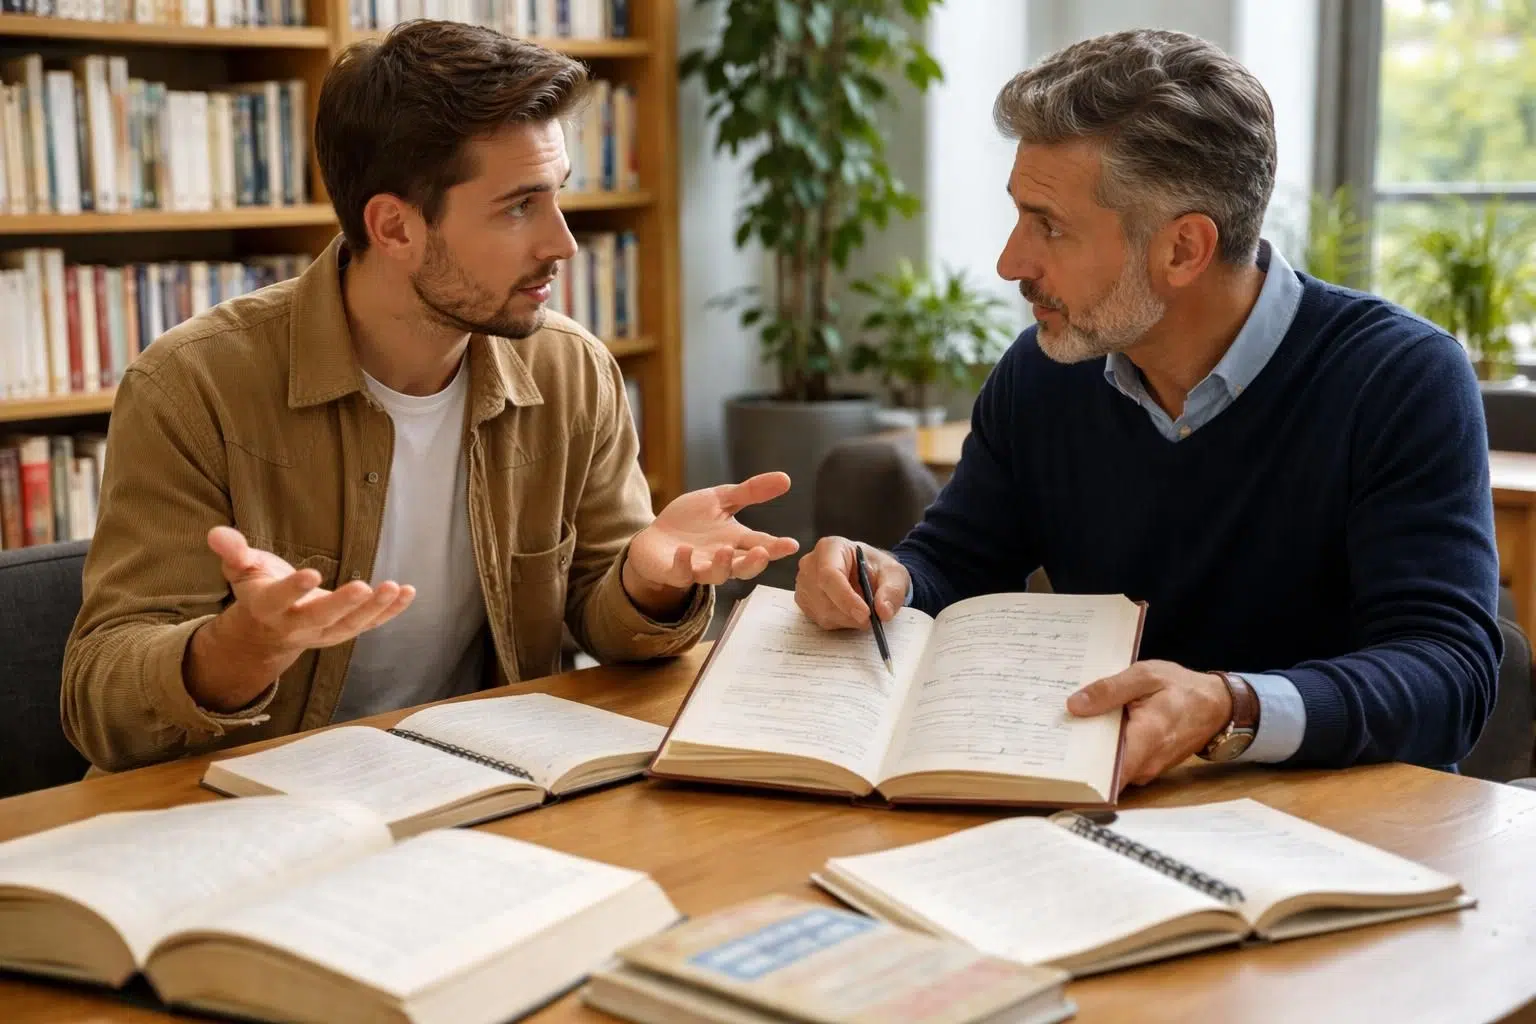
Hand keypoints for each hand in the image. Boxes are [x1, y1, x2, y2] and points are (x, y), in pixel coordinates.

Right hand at [207, 526, 415, 655]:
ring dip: (375, 610)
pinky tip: (408, 593)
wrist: (269, 628)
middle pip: (320, 619)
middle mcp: (296, 625)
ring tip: (395, 588)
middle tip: (362, 588)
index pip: (279, 600)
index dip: (294, 589)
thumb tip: (216, 534)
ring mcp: (323, 632)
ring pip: (350, 626)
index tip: (312, 574)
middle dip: (341, 605)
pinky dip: (390, 612)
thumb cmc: (257, 588)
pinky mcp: (345, 630)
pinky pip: (371, 624)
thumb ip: (232, 551)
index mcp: (268, 607)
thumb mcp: (240, 568)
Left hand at [623, 472, 799, 613]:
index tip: (792, 544)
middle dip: (755, 562)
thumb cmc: (691, 521)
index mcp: (735, 540)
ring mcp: (698, 567)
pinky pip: (681, 574)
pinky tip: (685, 550)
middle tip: (764, 552)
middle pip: (743, 567)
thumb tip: (786, 478)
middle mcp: (721, 558)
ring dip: (722, 565)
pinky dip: (683, 564)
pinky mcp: (674, 572)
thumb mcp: (721, 499)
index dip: (777, 547)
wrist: (655, 537)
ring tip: (725, 550)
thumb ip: (751, 491)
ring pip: (716, 575)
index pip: (761, 544)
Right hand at [794, 536, 910, 629]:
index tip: (866, 614)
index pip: (830, 574)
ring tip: (863, 611)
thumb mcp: (894, 574)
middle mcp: (811, 564)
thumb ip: (892, 590)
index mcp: (830, 548)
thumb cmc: (876, 569)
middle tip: (872, 618)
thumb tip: (883, 611)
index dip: (846, 598)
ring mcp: (804, 583)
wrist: (868, 574)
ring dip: (847, 620)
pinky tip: (850, 612)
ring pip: (822, 612)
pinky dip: (840, 622)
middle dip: (850, 613)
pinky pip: (820, 620)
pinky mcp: (804, 601)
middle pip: (824, 597)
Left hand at [1066, 660, 1232, 785]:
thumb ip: (1110, 690)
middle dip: (1077, 756)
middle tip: (1051, 735)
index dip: (1078, 769)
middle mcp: (1147, 762)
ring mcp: (1148, 768)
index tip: (1054, 756)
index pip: (1107, 773)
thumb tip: (1075, 705)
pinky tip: (1091, 731)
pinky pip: (1120, 764)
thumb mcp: (1145, 676)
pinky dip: (1105, 751)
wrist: (1216, 705)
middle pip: (1102, 772)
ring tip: (1066, 730)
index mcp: (1146, 739)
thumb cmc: (1182, 688)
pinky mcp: (1147, 766)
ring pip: (1110, 770)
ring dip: (1090, 753)